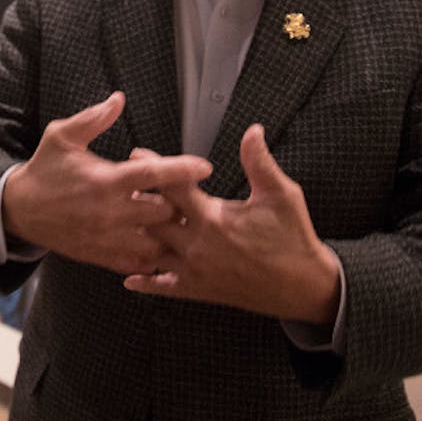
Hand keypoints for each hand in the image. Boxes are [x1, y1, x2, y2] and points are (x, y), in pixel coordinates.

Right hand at [2, 92, 212, 273]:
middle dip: (180, 205)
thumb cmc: (44, 170)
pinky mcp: (101, 256)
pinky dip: (152, 257)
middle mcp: (110, 212)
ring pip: (156, 244)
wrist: (19, 210)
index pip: (153, 175)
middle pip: (164, 213)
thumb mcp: (61, 136)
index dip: (183, 169)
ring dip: (169, 234)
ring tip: (176, 222)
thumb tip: (119, 99)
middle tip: (189, 197)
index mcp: (105, 180)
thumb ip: (93, 119)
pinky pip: (138, 265)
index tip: (205, 166)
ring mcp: (107, 238)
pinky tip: (156, 243)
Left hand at [123, 124, 340, 322]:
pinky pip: (164, 287)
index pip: (173, 187)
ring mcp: (194, 270)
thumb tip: (253, 130)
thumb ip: (260, 162)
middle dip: (135, 201)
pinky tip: (128, 277)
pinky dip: (146, 282)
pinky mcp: (199, 290)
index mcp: (213, 218)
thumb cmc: (293, 238)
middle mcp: (197, 244)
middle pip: (152, 219)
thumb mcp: (282, 195)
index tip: (137, 154)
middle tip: (118, 186)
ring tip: (117, 223)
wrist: (304, 286)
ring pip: (150, 252)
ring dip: (135, 238)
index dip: (154, 168)